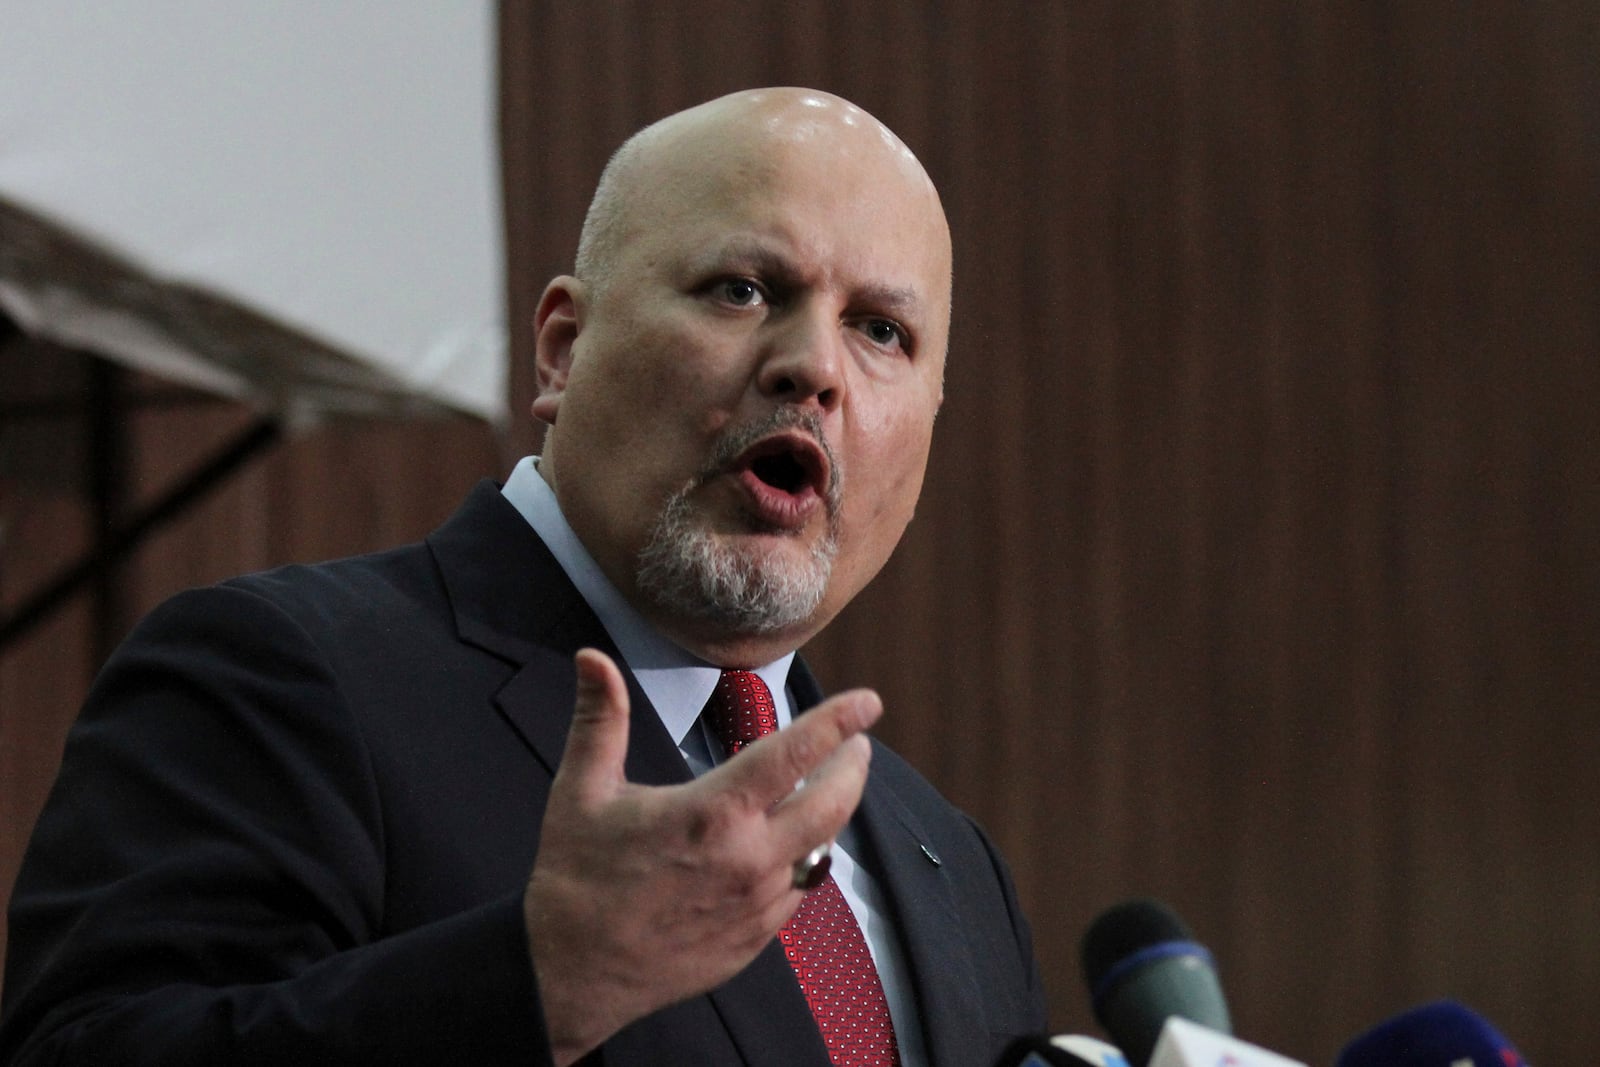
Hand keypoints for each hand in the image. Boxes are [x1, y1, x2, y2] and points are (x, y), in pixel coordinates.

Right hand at [524, 648, 879, 1064]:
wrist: (570, 974)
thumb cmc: (575, 878)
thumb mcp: (582, 789)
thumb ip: (600, 717)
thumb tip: (592, 658)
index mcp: (712, 814)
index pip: (795, 754)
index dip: (837, 722)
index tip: (867, 701)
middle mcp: (747, 860)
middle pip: (832, 805)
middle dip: (853, 767)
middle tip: (858, 744)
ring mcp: (756, 905)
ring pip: (819, 850)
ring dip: (829, 814)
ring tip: (828, 786)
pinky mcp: (754, 941)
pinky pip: (796, 892)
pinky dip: (801, 860)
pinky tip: (790, 846)